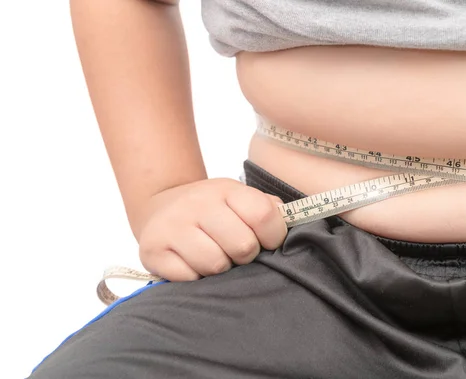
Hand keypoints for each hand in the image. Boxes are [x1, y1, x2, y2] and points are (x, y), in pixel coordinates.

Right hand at [137, 178, 287, 280]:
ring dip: (220, 269)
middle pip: (243, 246)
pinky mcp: (152, 250)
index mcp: (226, 190)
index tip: (267, 243)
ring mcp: (173, 226)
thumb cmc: (211, 209)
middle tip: (236, 252)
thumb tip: (293, 223)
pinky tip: (192, 265)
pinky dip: (195, 278)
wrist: (159, 207)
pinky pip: (188, 278)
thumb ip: (267, 209)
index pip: (264, 215)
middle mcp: (198, 204)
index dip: (274, 237)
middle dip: (245, 256)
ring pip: (215, 264)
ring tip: (214, 258)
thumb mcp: (239, 199)